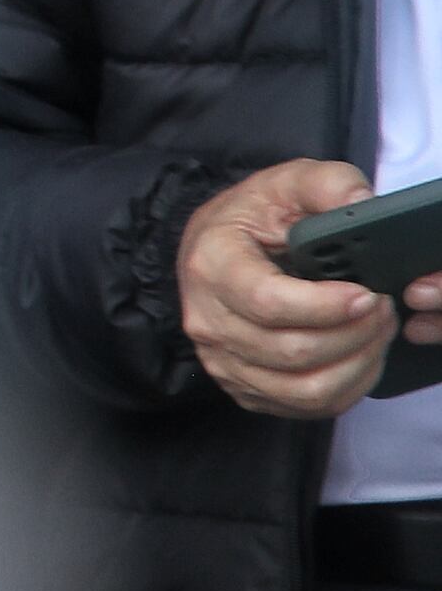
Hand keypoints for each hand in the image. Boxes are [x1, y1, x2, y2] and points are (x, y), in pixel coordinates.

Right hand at [181, 158, 428, 417]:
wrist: (212, 250)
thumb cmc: (252, 218)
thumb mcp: (285, 183)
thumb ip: (327, 184)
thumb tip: (361, 201)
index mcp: (212, 266)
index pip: (269, 303)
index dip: (327, 306)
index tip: (368, 293)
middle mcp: (207, 321)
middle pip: (294, 352)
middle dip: (356, 333)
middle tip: (383, 306)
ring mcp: (223, 361)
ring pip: (306, 388)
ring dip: (358, 363)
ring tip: (375, 330)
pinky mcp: (243, 388)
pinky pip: (307, 406)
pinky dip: (349, 386)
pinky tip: (359, 354)